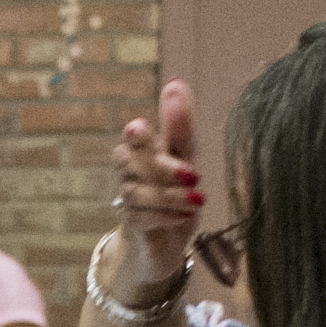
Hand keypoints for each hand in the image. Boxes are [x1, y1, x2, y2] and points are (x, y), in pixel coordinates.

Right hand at [108, 79, 205, 288]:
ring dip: (172, 196)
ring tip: (199, 200)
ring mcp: (126, 200)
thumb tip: (175, 83)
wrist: (166, 243)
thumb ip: (178, 126)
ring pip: (138, 192)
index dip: (138, 134)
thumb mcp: (183, 157)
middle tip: (193, 173)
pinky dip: (166, 217)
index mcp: (140, 151)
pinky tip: (185, 216)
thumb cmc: (174, 192)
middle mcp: (128, 173)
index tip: (141, 127)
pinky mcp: (132, 227)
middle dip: (160, 166)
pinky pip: (142, 218)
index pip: (133, 137)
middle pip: (129, 162)